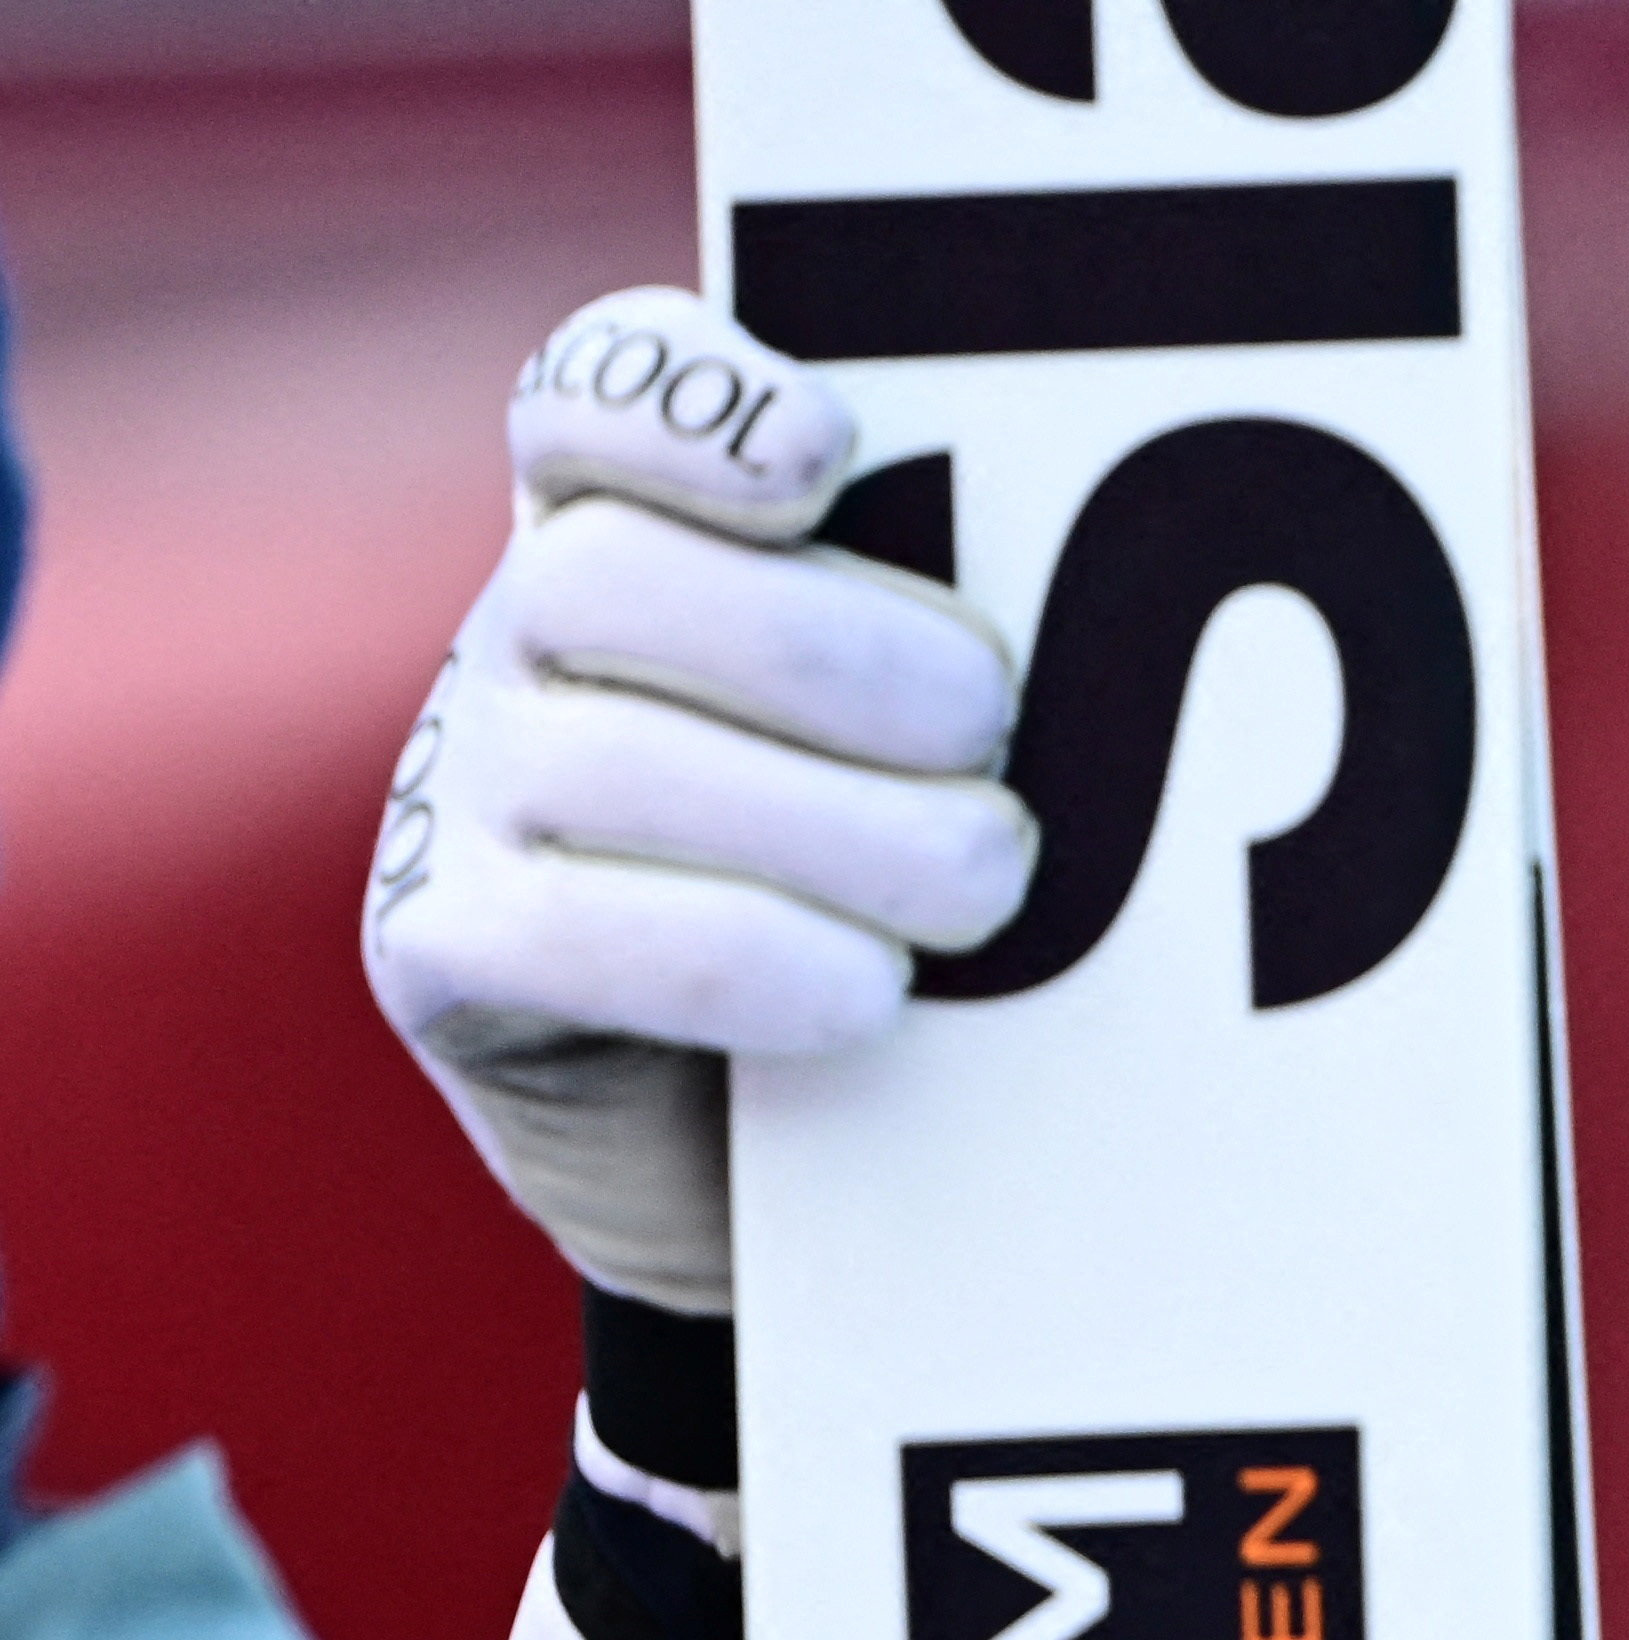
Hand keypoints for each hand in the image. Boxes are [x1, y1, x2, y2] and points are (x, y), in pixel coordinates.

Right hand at [365, 291, 1031, 1314]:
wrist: (828, 1166)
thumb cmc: (916, 914)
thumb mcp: (949, 760)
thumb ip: (970, 654)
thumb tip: (1098, 619)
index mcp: (638, 533)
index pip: (603, 394)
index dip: (694, 404)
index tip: (825, 453)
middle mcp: (520, 638)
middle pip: (612, 576)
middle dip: (832, 652)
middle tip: (994, 740)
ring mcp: (456, 791)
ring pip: (605, 760)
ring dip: (832, 825)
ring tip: (986, 887)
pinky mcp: (440, 951)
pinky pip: (563, 937)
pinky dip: (737, 961)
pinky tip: (866, 995)